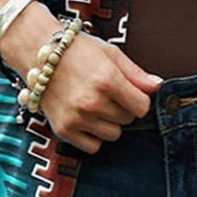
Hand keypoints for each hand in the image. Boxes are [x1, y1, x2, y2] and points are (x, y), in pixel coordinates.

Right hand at [0, 2, 162, 153]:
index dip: (138, 99)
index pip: (142, 107)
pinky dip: (93, 135)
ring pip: (113, 135)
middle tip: (106, 93)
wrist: (38, 54)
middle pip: (127, 120)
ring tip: (94, 103)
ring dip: (109, 122)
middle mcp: (91, 101)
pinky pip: (93, 146)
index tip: (129, 92)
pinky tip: (85, 117)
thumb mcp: (110, 54)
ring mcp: (76, 118)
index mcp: (107, 80)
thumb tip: (158, 87)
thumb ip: (136, 73)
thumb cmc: (77, 50)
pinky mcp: (64, 130)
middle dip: (122, 108)